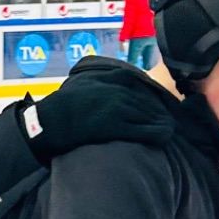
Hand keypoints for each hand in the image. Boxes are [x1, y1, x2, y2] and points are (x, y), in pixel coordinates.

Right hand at [22, 74, 174, 160]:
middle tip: (170, 120)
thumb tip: (114, 84)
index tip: (157, 106)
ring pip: (146, 115)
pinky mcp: (114, 125)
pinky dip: (155, 133)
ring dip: (160, 122)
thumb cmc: (61, 108)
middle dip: (158, 111)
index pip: (137, 87)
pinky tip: (164, 137)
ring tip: (170, 129)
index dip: (149, 98)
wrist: (48, 122)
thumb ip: (100, 83)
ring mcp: (116, 109)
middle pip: (145, 102)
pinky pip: (140, 129)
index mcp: (108, 82)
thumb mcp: (82, 86)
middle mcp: (116, 93)